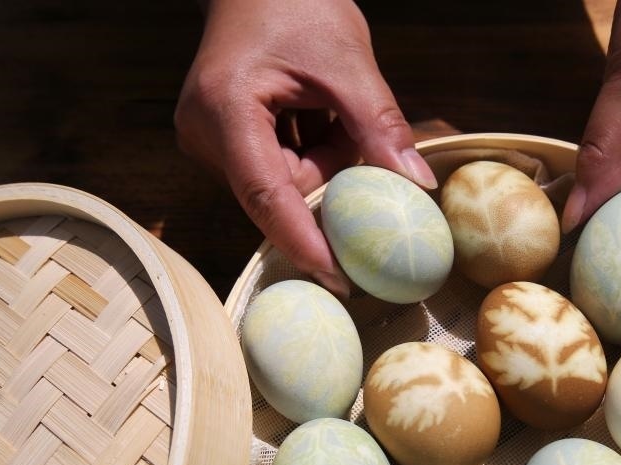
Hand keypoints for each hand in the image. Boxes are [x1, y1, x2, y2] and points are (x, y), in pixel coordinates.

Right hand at [174, 0, 435, 296]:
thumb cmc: (296, 0)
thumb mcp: (348, 61)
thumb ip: (380, 126)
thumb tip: (417, 187)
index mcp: (226, 108)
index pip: (266, 196)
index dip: (305, 243)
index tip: (341, 280)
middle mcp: (204, 133)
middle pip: (277, 193)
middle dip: (327, 178)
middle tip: (351, 136)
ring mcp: (207, 138)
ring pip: (280, 184)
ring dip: (319, 160)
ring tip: (325, 107)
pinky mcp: (220, 139)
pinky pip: (274, 169)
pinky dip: (306, 151)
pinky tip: (312, 113)